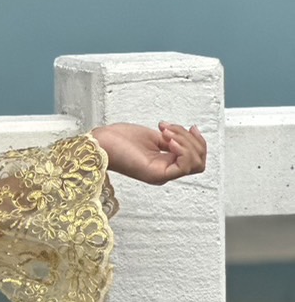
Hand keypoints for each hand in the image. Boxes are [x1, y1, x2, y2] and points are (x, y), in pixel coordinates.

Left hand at [90, 121, 206, 183]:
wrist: (101, 142)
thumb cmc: (118, 140)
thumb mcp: (154, 136)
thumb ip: (172, 140)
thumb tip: (186, 138)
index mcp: (165, 164)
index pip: (196, 159)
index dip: (198, 141)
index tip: (188, 126)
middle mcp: (165, 172)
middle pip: (199, 161)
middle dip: (191, 139)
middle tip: (169, 129)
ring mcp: (161, 175)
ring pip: (195, 163)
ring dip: (185, 141)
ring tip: (165, 132)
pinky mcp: (156, 175)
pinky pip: (183, 167)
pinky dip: (182, 149)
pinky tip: (168, 139)